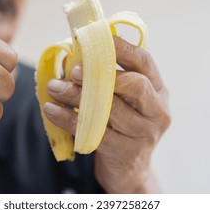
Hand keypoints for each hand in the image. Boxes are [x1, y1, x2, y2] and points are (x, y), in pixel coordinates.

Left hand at [44, 36, 169, 192]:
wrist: (129, 170)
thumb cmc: (122, 126)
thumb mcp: (123, 100)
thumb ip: (106, 79)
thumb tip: (71, 56)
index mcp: (158, 89)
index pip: (144, 61)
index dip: (119, 47)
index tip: (92, 39)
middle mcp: (157, 109)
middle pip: (135, 84)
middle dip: (100, 73)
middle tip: (72, 71)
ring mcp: (144, 132)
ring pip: (111, 108)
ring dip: (77, 95)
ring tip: (54, 87)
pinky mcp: (125, 151)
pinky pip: (94, 131)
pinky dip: (69, 118)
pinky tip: (51, 110)